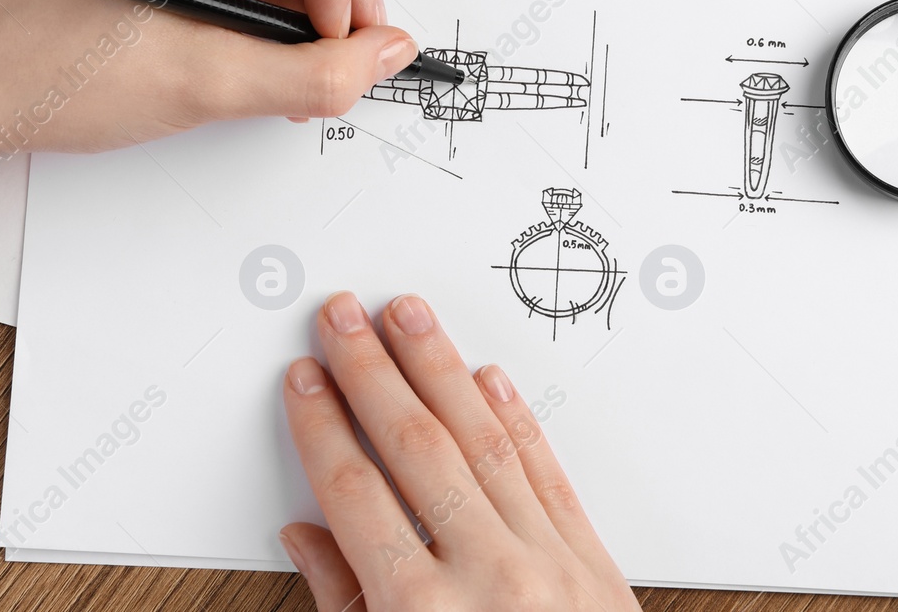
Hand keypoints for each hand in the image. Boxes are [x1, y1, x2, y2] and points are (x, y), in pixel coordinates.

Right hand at [281, 292, 640, 611]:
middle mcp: (488, 580)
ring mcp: (549, 566)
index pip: (357, 495)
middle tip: (344, 314)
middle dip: (373, 372)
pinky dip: (518, 421)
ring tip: (411, 315)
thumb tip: (305, 536)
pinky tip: (490, 378)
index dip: (323, 429)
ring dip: (443, 369)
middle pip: (418, 448)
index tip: (303, 380)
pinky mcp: (595, 565)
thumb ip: (344, 608)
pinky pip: (549, 475)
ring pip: (486, 442)